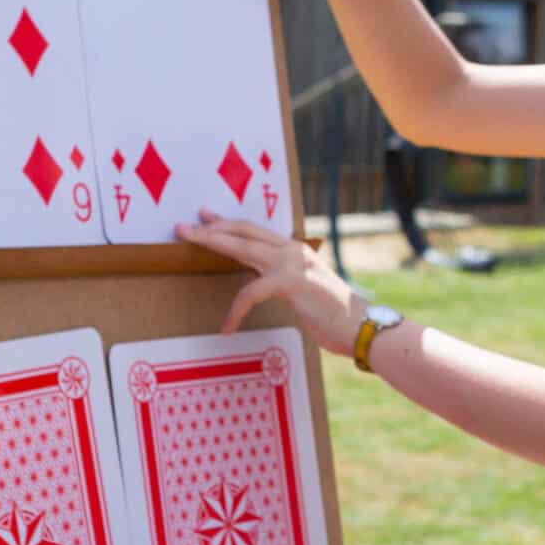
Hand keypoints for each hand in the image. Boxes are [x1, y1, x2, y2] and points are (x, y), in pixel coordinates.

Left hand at [176, 211, 365, 355]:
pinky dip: (236, 309)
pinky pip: (251, 291)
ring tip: (188, 243)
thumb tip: (261, 282)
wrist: (361, 327)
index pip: (255, 231)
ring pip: (244, 248)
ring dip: (213, 243)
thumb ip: (284, 280)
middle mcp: (292, 250)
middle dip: (212, 227)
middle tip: (184, 226)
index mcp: (295, 251)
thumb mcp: (306, 290)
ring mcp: (293, 264)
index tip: (205, 218)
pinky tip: (227, 326)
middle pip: (244, 231)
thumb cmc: (334, 315)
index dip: (228, 223)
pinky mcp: (292, 283)